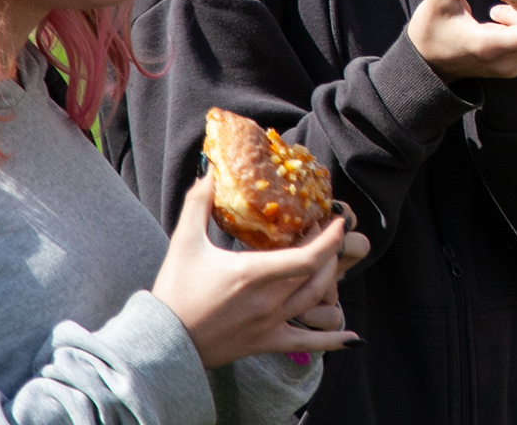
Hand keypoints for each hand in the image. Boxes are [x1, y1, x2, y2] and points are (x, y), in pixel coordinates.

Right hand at [151, 173, 361, 367]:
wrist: (163, 343)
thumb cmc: (175, 291)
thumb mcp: (184, 242)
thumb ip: (198, 204)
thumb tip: (210, 173)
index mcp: (252, 274)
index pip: (307, 258)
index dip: (329, 241)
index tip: (337, 223)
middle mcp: (267, 301)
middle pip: (316, 276)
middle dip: (329, 253)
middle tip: (327, 234)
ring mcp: (269, 325)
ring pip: (315, 302)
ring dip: (330, 280)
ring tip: (333, 262)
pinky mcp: (266, 343)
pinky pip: (306, 342)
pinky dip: (332, 341)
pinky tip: (354, 340)